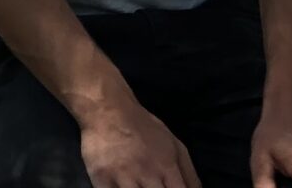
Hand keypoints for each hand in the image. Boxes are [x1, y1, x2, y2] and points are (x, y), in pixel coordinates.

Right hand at [82, 98, 199, 187]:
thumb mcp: (174, 144)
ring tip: (141, 185)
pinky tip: (124, 186)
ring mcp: (123, 179)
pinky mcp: (101, 182)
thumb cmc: (144, 129)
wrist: (109, 112)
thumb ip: (189, 172)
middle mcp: (147, 173)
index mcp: (168, 165)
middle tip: (155, 186)